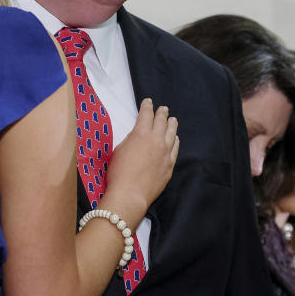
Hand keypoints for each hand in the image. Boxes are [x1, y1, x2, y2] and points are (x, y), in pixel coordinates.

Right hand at [105, 98, 178, 213]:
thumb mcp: (119, 150)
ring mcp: (165, 153)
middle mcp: (156, 140)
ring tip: (173, 120)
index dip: (147, 106)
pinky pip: (175, 149)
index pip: (146, 115)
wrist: (130, 194)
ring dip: (171, 125)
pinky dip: (176, 141)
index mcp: (141, 133)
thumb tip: (137, 136)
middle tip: (163, 109)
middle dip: (161, 113)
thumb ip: (130, 140)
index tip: (148, 102)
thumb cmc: (118, 172)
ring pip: (172, 134)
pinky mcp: (169, 165)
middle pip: (161, 122)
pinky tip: (176, 139)